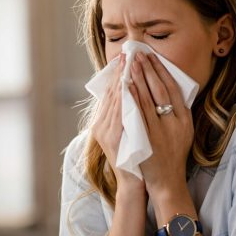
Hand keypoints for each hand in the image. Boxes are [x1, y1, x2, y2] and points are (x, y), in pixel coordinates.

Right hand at [90, 54, 144, 194]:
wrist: (134, 181)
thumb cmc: (135, 156)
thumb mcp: (129, 131)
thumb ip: (128, 114)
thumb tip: (133, 91)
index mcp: (103, 122)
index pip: (111, 92)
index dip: (118, 73)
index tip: (126, 57)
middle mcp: (100, 126)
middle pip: (111, 93)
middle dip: (121, 72)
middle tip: (129, 53)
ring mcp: (105, 133)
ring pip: (114, 101)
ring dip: (123, 81)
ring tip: (131, 64)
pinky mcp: (112, 140)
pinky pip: (119, 115)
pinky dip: (125, 100)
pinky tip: (131, 87)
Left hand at [126, 52, 193, 201]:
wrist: (167, 181)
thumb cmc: (172, 155)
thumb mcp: (183, 132)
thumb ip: (177, 113)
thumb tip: (168, 90)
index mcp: (185, 119)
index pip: (173, 88)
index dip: (162, 71)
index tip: (152, 57)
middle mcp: (176, 122)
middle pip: (161, 89)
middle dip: (149, 69)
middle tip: (139, 53)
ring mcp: (162, 130)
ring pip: (149, 99)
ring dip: (139, 79)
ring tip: (131, 63)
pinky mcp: (149, 139)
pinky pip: (140, 114)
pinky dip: (134, 98)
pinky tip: (128, 86)